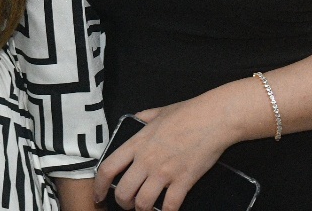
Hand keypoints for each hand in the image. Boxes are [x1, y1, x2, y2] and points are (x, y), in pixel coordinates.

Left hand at [93, 103, 234, 210]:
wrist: (212, 118)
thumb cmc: (187, 112)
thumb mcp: (157, 112)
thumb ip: (142, 118)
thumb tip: (137, 120)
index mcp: (137, 143)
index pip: (107, 168)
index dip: (99, 186)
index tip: (99, 195)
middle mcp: (146, 160)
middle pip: (123, 192)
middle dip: (122, 203)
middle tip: (127, 204)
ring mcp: (164, 172)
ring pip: (143, 203)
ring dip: (142, 209)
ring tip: (145, 208)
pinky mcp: (183, 181)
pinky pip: (170, 206)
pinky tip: (168, 210)